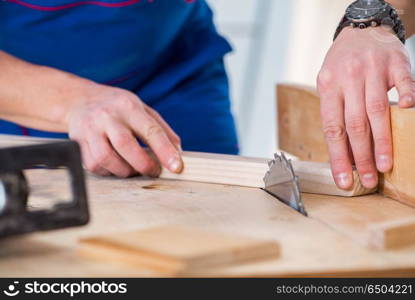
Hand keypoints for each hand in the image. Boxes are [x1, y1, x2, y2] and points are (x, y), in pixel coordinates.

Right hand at [66, 83, 181, 176]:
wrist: (80, 100)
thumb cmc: (117, 107)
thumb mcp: (143, 109)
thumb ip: (162, 130)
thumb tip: (178, 152)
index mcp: (129, 106)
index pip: (150, 130)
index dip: (165, 151)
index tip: (176, 167)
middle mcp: (107, 116)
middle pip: (126, 145)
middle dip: (144, 165)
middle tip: (154, 171)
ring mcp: (90, 128)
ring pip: (106, 158)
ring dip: (124, 171)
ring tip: (133, 169)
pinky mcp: (77, 142)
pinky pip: (93, 165)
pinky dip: (108, 171)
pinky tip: (115, 165)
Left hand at [317, 26, 414, 188]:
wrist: (362, 30)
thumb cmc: (343, 65)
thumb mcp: (329, 84)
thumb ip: (335, 112)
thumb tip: (343, 152)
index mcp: (328, 86)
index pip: (332, 128)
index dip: (338, 156)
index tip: (344, 180)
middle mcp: (348, 77)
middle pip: (355, 123)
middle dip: (361, 156)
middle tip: (370, 179)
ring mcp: (373, 69)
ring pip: (377, 110)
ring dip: (382, 141)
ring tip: (385, 164)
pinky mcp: (396, 62)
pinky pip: (404, 82)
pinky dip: (406, 97)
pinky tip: (406, 113)